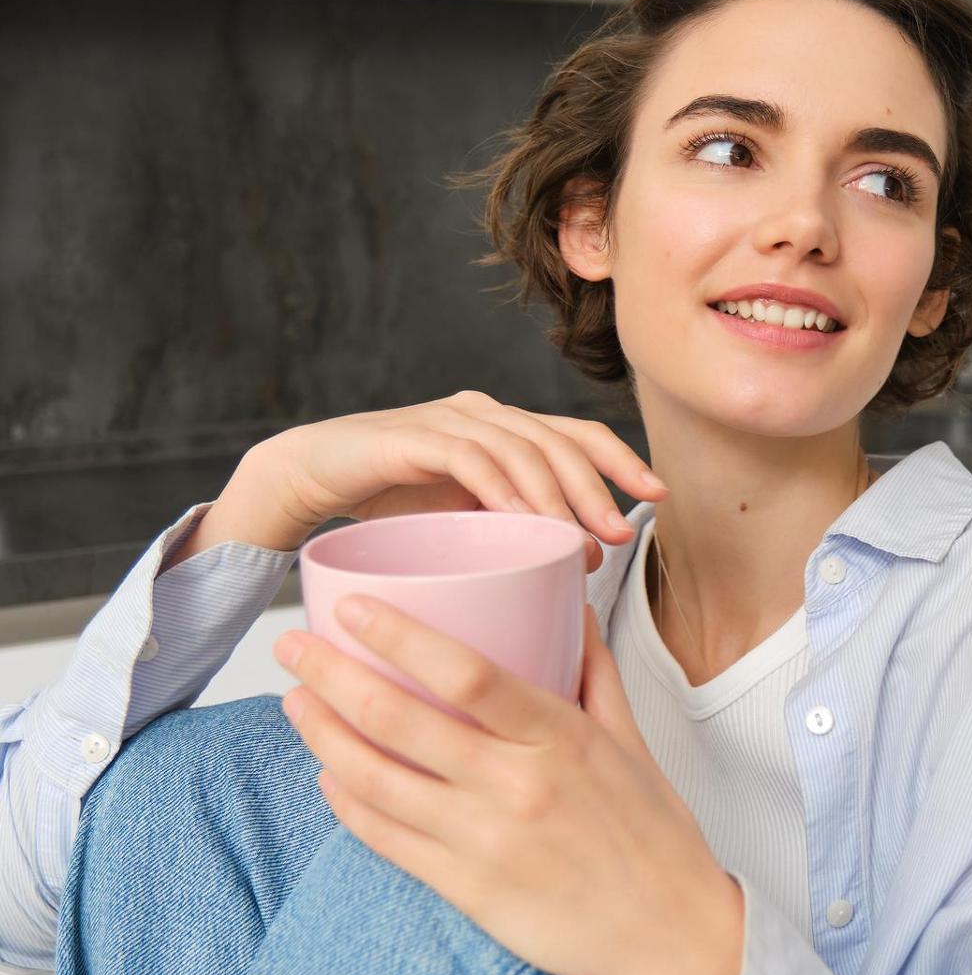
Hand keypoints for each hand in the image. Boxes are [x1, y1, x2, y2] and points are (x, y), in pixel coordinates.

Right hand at [247, 390, 666, 570]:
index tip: (657, 495)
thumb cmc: (392, 501)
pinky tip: (519, 519)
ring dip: (555, 496)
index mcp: (504, 428)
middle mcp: (484, 414)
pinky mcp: (413, 436)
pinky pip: (468, 457)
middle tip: (619, 533)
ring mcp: (449, 420)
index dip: (621, 460)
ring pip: (521, 449)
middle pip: (558, 440)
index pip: (576, 434)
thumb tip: (573, 561)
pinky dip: (499, 487)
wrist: (311, 476)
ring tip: (578, 538)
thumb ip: (512, 524)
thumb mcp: (465, 515)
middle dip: (597, 486)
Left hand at [274, 594, 743, 974]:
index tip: (353, 608)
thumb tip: (573, 608)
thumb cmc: (652, 831)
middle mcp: (516, 784)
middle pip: (401, 720)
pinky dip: (348, 805)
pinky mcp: (468, 889)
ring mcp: (485, 841)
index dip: (399, 636)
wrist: (671, 933)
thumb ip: (595, 670)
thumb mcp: (632, 739)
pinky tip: (329, 776)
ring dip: (324, 737)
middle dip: (333, 676)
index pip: (464, 671)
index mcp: (559, 736)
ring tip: (296, 703)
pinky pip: (388, 841)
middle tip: (294, 647)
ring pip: (378, 780)